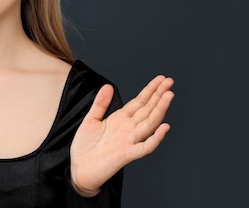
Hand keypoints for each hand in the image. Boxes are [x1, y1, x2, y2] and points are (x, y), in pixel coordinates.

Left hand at [69, 75, 174, 195]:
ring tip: (169, 96)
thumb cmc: (85, 147)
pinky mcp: (127, 155)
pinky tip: (164, 127)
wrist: (79, 169)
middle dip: (159, 95)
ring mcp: (129, 141)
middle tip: (170, 81)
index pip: (140, 102)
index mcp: (120, 119)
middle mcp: (128, 129)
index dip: (150, 90)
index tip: (161, 79)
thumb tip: (108, 85)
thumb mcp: (91, 119)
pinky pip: (145, 147)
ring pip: (149, 124)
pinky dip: (155, 138)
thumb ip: (100, 103)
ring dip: (160, 110)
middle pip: (148, 109)